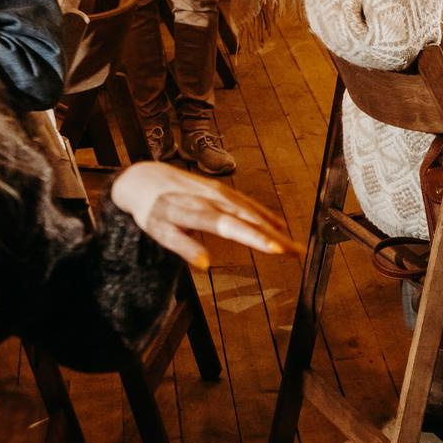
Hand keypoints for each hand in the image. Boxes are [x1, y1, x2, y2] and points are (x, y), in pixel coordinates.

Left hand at [110, 163, 298, 269]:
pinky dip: (265, 214)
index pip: (228, 225)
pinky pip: (247, 202)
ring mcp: (218, 192)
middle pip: (247, 219)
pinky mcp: (222, 188)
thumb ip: (183, 247)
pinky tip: (279, 225)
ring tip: (294, 245)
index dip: (253, 236)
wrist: (145, 178)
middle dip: (274, 236)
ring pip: (252, 210)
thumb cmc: (152, 210)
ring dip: (275, 228)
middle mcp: (210, 198)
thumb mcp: (159, 231)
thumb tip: (205, 264)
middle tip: (297, 252)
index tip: (274, 248)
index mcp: (194, 210)